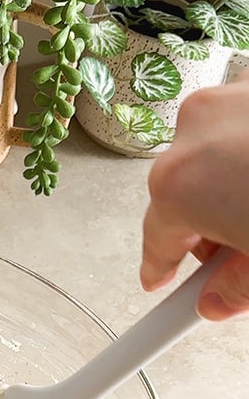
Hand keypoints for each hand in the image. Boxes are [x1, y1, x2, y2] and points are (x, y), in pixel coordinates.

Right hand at [141, 78, 248, 320]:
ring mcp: (228, 98)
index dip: (159, 271)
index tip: (157, 285)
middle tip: (241, 252)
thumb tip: (217, 301)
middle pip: (183, 194)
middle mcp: (191, 135)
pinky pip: (242, 124)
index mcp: (180, 187)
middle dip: (207, 224)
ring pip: (213, 155)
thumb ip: (237, 290)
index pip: (158, 244)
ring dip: (232, 182)